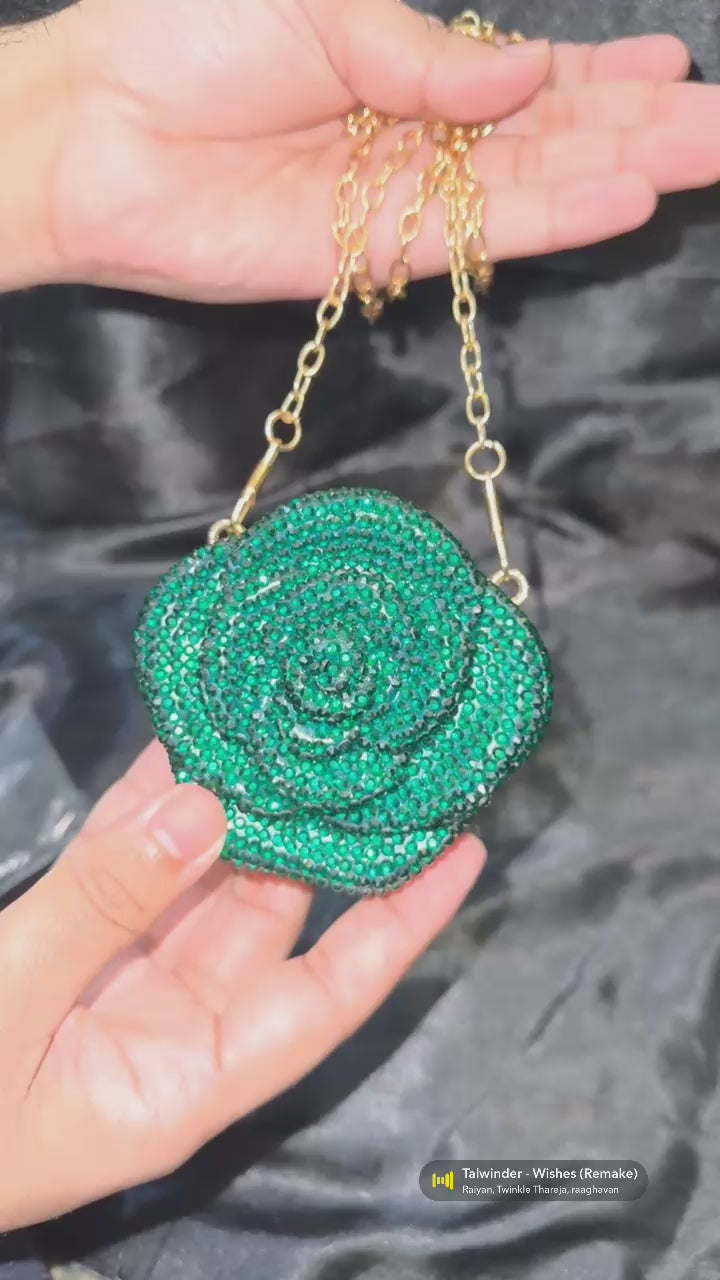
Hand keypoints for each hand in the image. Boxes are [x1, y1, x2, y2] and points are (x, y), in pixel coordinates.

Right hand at [0, 741, 483, 1229]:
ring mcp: (113, 975)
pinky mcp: (59, 936)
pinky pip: (124, 860)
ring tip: (292, 721)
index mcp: (187, 1079)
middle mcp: (168, 1022)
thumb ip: (105, 908)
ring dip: (237, 804)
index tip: (463, 851)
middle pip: (270, 917)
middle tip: (372, 746)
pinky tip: (188, 737)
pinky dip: (153, 801)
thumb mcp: (11, 1010)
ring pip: (198, 875)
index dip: (401, 924)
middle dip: (317, 834)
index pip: (329, 995)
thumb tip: (205, 808)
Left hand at [3, 0, 719, 296]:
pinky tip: (620, 199)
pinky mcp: (374, 258)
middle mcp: (415, 139)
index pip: (524, 80)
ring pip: (530, 191)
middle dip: (639, 129)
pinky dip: (551, 220)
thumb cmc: (188, 39)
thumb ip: (426, 52)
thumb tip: (526, 76)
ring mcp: (400, 202)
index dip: (601, 77)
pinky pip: (477, 238)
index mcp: (403, 67)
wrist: (99, 130)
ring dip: (619, 174)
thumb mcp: (321, 7)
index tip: (676, 71)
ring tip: (701, 159)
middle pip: (548, 139)